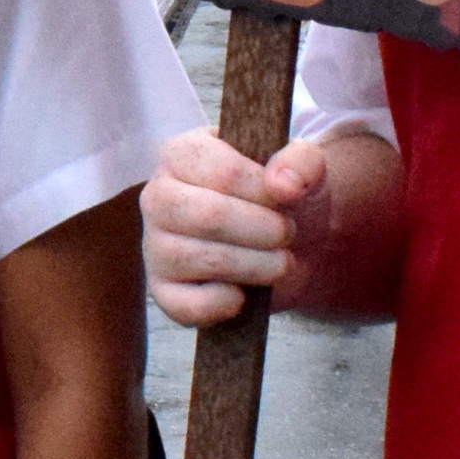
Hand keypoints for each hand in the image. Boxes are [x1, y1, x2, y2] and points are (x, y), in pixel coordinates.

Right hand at [141, 128, 333, 327]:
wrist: (287, 244)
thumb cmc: (283, 197)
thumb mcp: (304, 168)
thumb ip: (302, 162)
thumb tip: (283, 185)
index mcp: (183, 153)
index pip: (224, 171)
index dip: (266, 192)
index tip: (287, 199)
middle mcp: (158, 196)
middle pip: (210, 216)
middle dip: (265, 231)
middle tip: (288, 234)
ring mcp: (155, 245)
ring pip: (203, 259)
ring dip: (258, 266)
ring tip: (279, 261)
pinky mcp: (162, 290)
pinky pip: (186, 305)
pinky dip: (225, 303)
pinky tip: (244, 292)